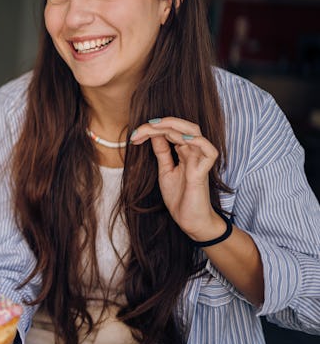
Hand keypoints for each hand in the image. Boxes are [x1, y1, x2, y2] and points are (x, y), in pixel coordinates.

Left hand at [130, 116, 224, 240]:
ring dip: (173, 126)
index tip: (134, 136)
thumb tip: (153, 134)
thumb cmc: (180, 197)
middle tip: (140, 130)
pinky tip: (180, 139)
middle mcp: (193, 152)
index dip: (152, 129)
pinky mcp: (203, 172)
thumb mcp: (165, 170)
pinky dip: (196, 141)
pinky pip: (208, 151)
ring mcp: (199, 161)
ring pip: (194, 132)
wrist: (189, 220)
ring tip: (154, 128)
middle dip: (161, 123)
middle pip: (183, 126)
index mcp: (184, 152)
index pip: (171, 130)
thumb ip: (162, 152)